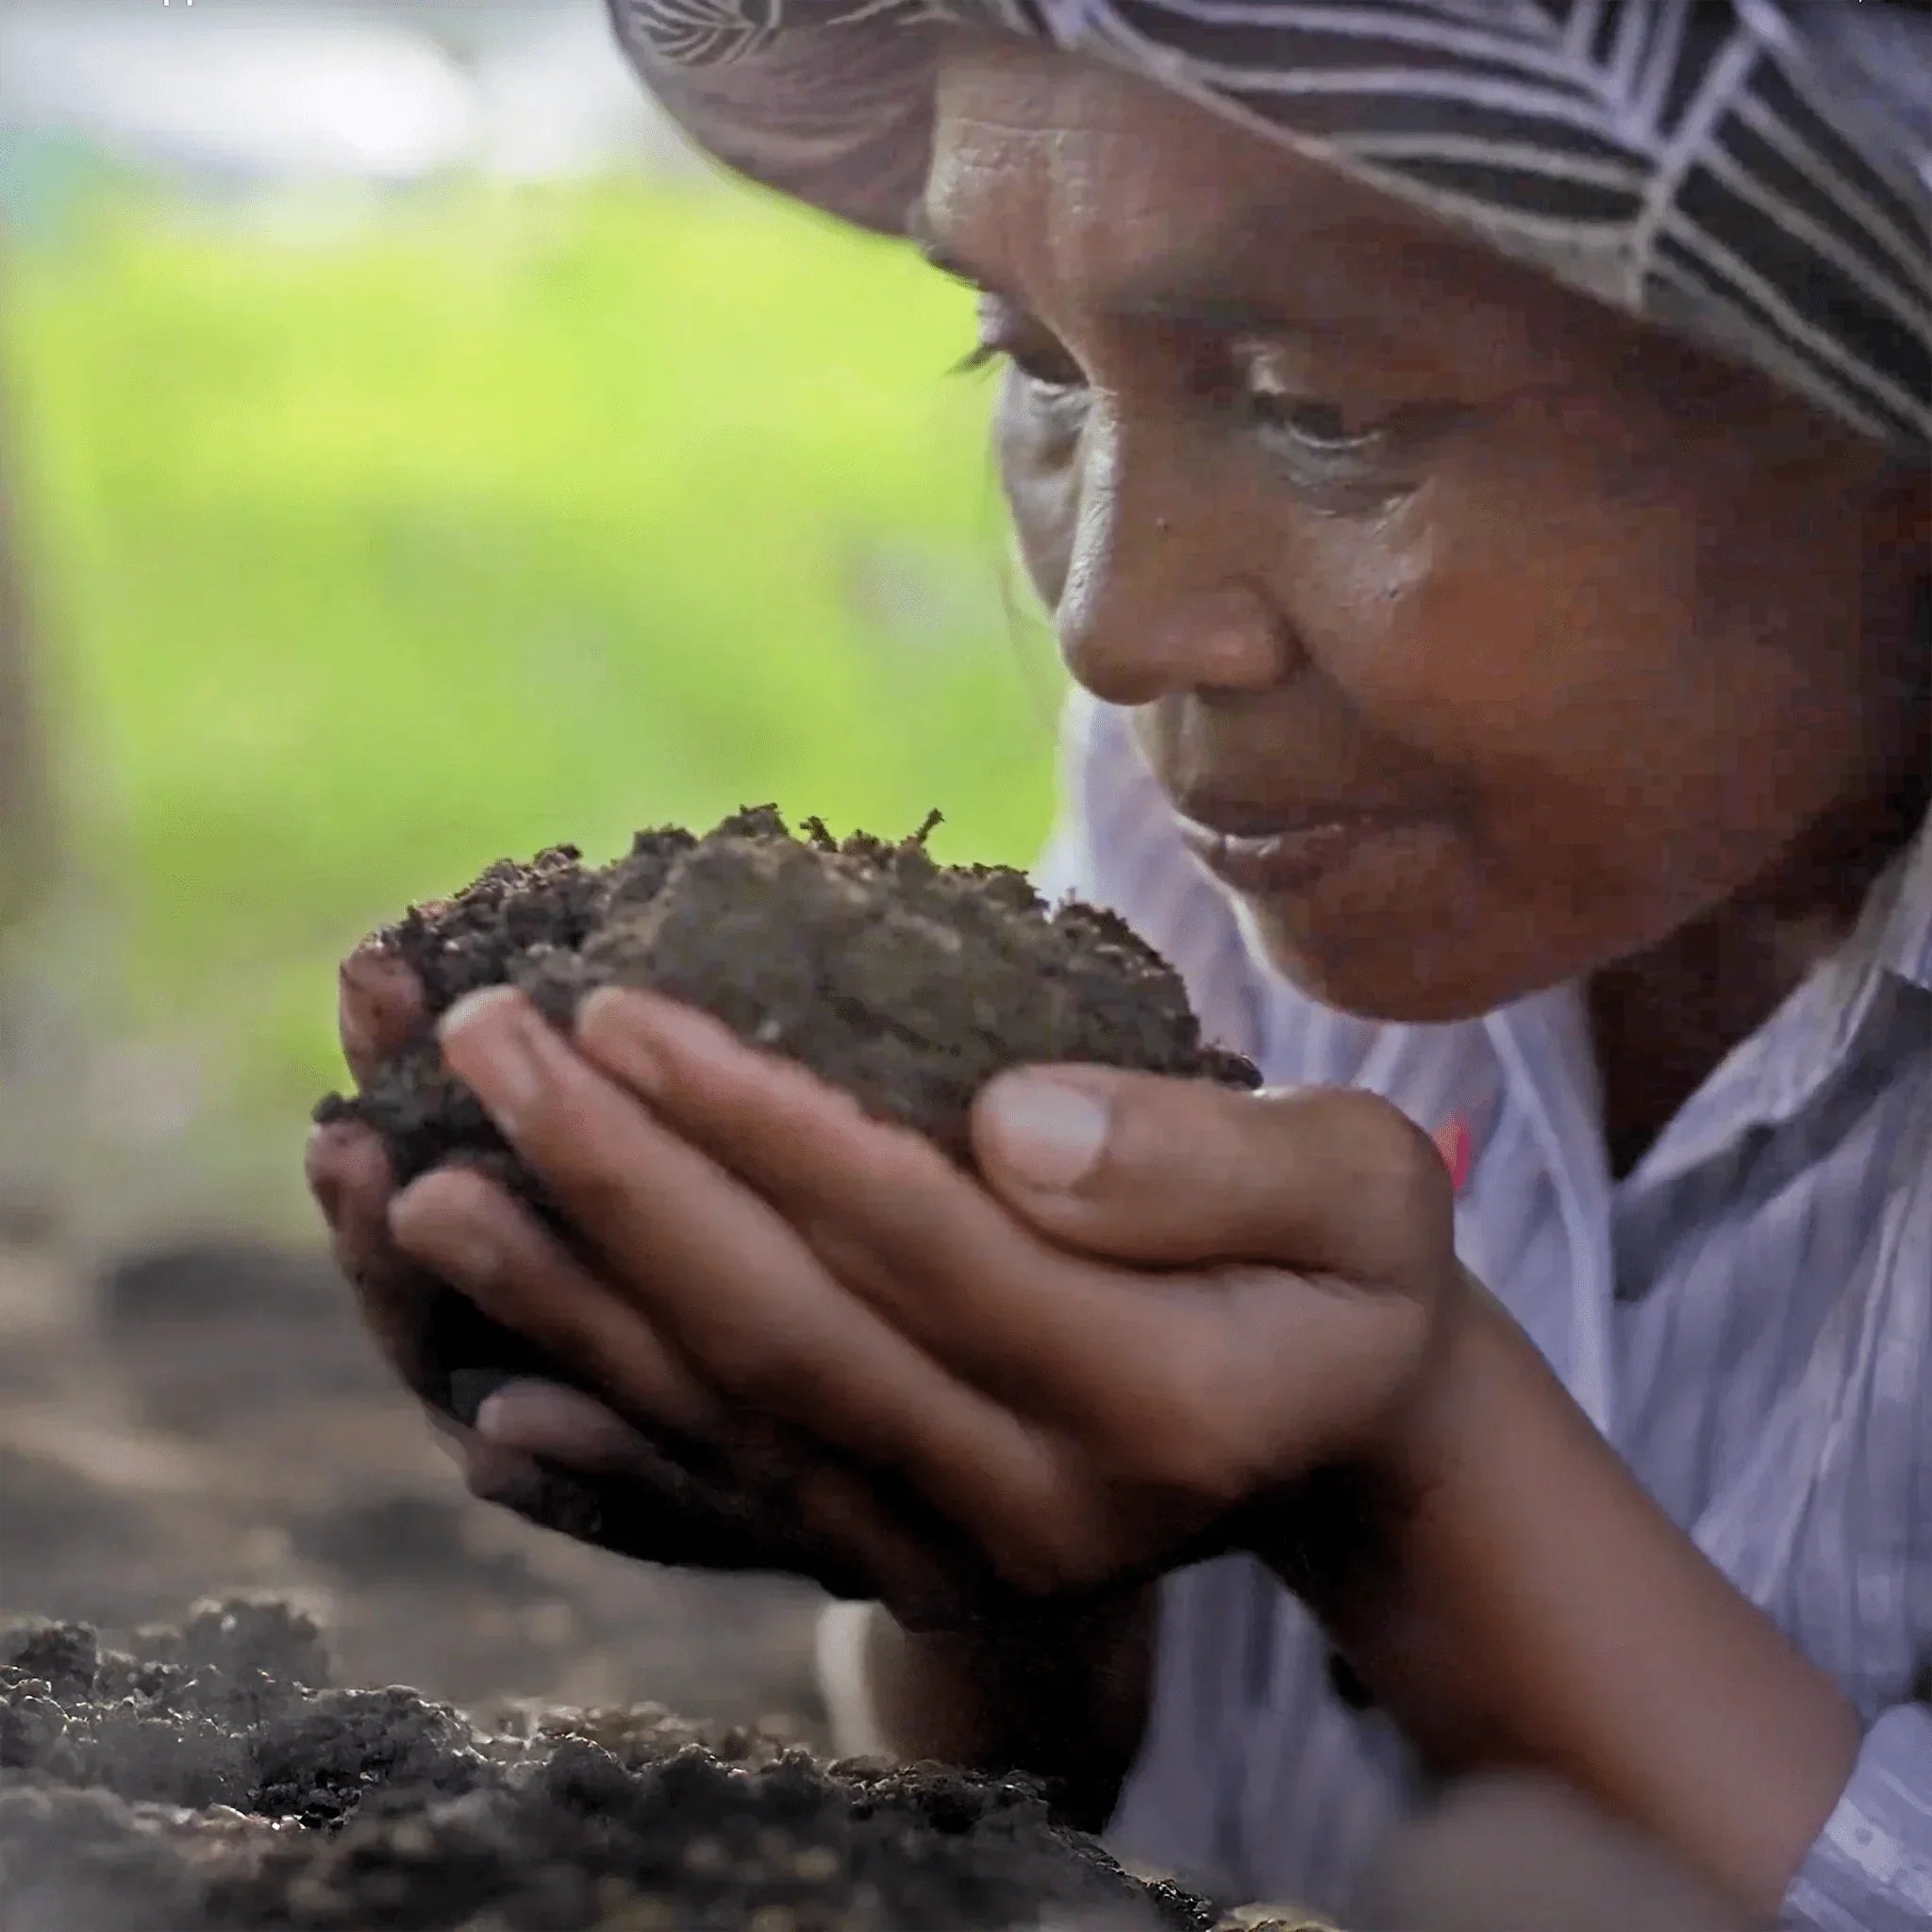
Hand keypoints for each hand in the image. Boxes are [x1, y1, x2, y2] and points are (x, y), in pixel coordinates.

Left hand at [389, 981, 1473, 1606]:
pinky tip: (491, 1397)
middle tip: (483, 1043)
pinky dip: (607, 1448)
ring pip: (731, 1423)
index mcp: (1156, 1398)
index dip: (761, 1121)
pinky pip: (731, 1509)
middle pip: (785, 1332)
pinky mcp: (905, 1562)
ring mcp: (959, 1554)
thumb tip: (1011, 1125)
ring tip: (421, 1186)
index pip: (918, 1238)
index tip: (619, 1006)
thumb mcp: (1359, 1189)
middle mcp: (1036, 1509)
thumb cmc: (1350, 1272)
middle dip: (617, 1181)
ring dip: (566, 1303)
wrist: (1336, 1431)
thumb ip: (1209, 1160)